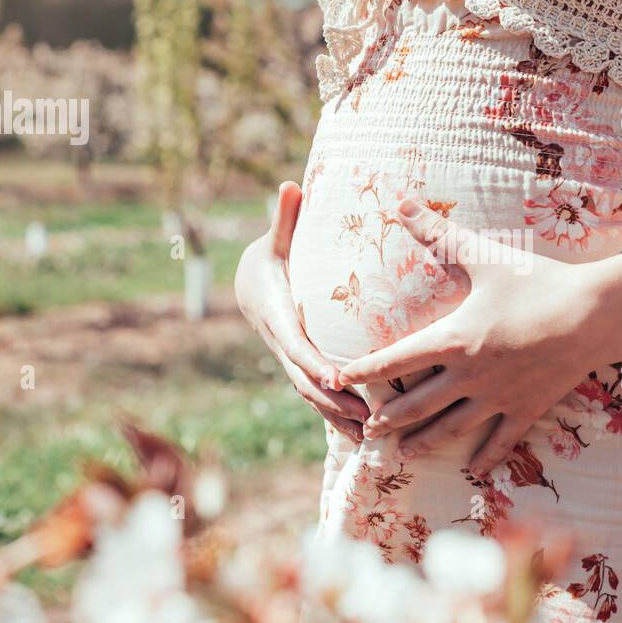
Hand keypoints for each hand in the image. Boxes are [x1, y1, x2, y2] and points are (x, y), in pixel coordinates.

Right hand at [235, 182, 369, 441]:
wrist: (250, 282)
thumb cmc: (271, 255)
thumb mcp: (276, 238)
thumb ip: (285, 218)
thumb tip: (291, 186)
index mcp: (276, 314)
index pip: (297, 343)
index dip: (315, 362)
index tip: (337, 376)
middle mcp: (281, 343)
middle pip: (306, 379)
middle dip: (334, 402)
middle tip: (366, 419)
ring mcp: (290, 359)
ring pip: (311, 394)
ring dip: (338, 416)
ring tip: (371, 437)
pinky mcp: (301, 366)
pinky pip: (318, 394)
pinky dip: (337, 414)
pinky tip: (363, 434)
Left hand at [336, 199, 621, 473]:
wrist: (594, 315)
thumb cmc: (538, 282)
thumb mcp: (485, 257)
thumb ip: (440, 235)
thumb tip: (403, 203)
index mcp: (454, 340)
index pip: (397, 360)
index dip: (365, 370)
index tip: (339, 378)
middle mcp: (470, 375)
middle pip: (418, 403)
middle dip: (389, 418)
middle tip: (366, 431)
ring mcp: (499, 397)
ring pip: (452, 427)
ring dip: (425, 441)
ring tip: (403, 454)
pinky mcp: (528, 408)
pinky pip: (502, 439)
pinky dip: (486, 455)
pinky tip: (473, 469)